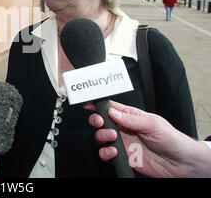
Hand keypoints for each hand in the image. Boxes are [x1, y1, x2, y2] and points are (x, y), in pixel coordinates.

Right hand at [85, 101, 210, 177]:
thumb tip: (113, 112)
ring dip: (102, 136)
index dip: (98, 104)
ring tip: (112, 137)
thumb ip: (131, 119)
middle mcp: (124, 128)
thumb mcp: (153, 124)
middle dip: (96, 120)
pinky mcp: (122, 156)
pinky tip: (114, 151)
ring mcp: (122, 143)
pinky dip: (105, 153)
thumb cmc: (171, 139)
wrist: (180, 163)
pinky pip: (106, 154)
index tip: (89, 104)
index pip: (110, 107)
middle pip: (101, 121)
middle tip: (100, 122)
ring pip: (101, 137)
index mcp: (130, 116)